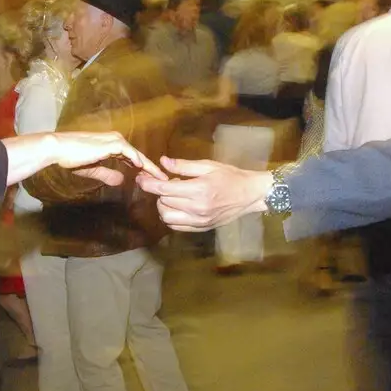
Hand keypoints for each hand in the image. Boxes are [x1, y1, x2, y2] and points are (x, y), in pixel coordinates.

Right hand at [4, 131, 167, 185]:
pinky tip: (146, 171)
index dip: (144, 169)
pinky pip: (129, 154)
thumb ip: (107, 174)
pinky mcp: (111, 144)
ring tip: (161, 178)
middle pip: (139, 157)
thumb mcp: (93, 170)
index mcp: (113, 145)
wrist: (59, 149)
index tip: (154, 180)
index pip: (133, 159)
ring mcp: (115, 141)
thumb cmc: (72, 158)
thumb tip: (120, 181)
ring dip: (150, 167)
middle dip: (152, 169)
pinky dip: (138, 162)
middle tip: (165, 180)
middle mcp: (117, 141)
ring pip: (137, 155)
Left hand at [137, 156, 273, 231]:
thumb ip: (184, 166)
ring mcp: (199, 221)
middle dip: (159, 192)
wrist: (250, 195)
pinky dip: (171, 217)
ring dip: (163, 206)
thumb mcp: (208, 166)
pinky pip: (176, 226)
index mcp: (198, 190)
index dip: (149, 184)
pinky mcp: (201, 228)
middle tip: (167, 182)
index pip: (164, 190)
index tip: (141, 179)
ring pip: (167, 217)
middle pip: (163, 203)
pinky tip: (177, 207)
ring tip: (172, 196)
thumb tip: (163, 162)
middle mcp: (197, 208)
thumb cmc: (230, 176)